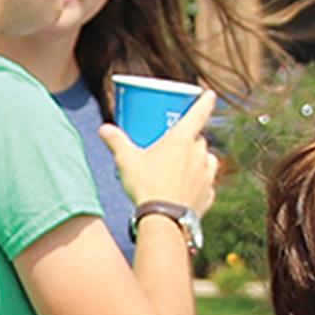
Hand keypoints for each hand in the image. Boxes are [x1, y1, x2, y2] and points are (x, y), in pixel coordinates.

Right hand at [100, 90, 219, 214]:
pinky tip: (189, 187)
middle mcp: (199, 154)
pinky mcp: (208, 195)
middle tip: (174, 145)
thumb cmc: (146, 186)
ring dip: (198, 159)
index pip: (199, 113)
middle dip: (190, 139)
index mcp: (182, 139)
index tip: (210, 94)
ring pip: (207, 159)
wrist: (164, 221)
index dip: (205, 101)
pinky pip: (207, 183)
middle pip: (199, 139)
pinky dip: (200, 182)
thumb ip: (116, 141)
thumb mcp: (126, 160)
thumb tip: (104, 129)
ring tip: (183, 165)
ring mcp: (207, 175)